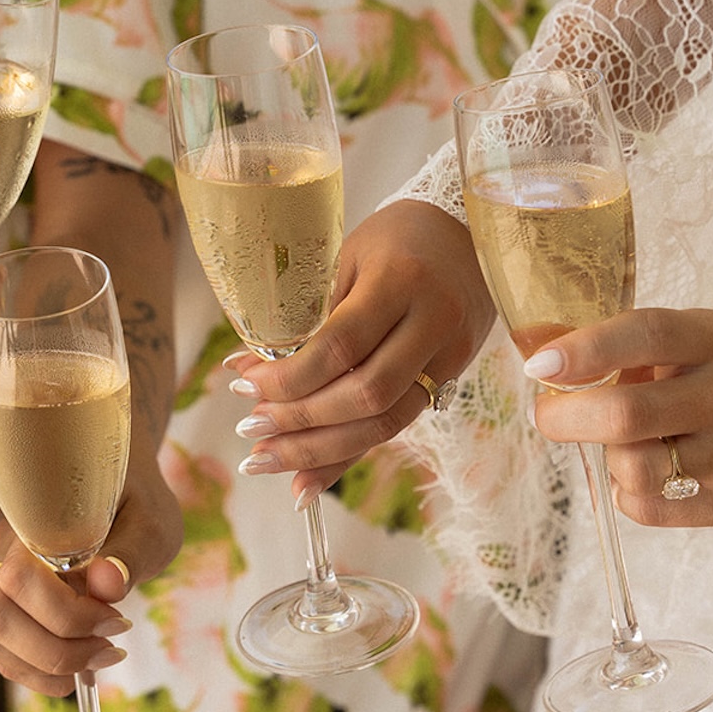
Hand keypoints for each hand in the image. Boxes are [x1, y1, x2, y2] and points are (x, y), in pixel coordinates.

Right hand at [0, 452, 181, 695]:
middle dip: (54, 650)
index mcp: (35, 519)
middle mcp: (4, 549)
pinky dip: (35, 671)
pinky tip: (77, 665)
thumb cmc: (135, 499)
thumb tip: (107, 586)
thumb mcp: (151, 519)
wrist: (117, 483)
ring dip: (41, 666)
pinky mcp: (5, 602)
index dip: (69, 615)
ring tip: (96, 659)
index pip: (20, 579)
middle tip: (109, 647)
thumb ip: (131, 550)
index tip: (119, 620)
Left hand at [227, 201, 493, 502]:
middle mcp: (434, 323)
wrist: (467, 232)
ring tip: (266, 459)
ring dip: (321, 451)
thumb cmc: (395, 238)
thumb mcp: (347, 258)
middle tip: (250, 431)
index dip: (290, 377)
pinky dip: (349, 455)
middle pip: (367, 395)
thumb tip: (246, 370)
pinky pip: (397, 424)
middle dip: (301, 421)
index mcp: (401, 281)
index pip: (341, 346)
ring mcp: (451, 355)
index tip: (245, 386)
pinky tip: (309, 479)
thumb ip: (308, 316)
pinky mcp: (454, 377)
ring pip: (386, 423)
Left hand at [524, 307, 712, 526]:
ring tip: (627, 441)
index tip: (540, 364)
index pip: (647, 336)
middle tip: (548, 413)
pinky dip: (628, 490)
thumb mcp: (696, 338)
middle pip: (627, 415)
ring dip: (608, 454)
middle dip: (566, 417)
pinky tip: (650, 469)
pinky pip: (645, 508)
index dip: (586, 350)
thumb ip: (628, 344)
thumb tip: (542, 353)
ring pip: (630, 468)